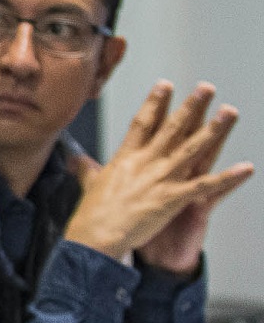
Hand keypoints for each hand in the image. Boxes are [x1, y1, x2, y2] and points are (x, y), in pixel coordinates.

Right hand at [64, 81, 252, 269]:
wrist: (95, 237)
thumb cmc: (91, 215)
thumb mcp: (89, 185)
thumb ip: (87, 169)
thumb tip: (76, 159)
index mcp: (126, 158)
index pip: (143, 123)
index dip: (155, 103)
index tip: (165, 85)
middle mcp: (145, 163)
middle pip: (172, 129)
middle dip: (191, 107)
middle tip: (206, 88)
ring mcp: (160, 179)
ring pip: (192, 149)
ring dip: (214, 130)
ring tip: (229, 112)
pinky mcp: (172, 198)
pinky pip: (205, 186)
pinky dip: (227, 178)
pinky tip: (246, 168)